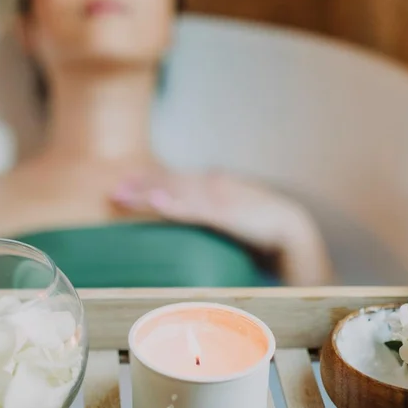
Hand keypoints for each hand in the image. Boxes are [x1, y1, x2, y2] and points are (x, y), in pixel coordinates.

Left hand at [110, 171, 332, 284]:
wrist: (293, 229)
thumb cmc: (263, 227)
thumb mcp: (232, 218)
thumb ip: (212, 214)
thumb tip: (194, 215)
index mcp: (215, 185)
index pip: (176, 178)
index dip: (150, 178)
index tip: (126, 181)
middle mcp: (214, 185)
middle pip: (171, 182)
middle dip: (141, 185)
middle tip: (114, 191)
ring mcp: (219, 198)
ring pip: (177, 193)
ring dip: (149, 193)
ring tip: (124, 195)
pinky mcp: (227, 214)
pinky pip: (196, 209)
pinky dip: (175, 205)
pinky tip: (157, 204)